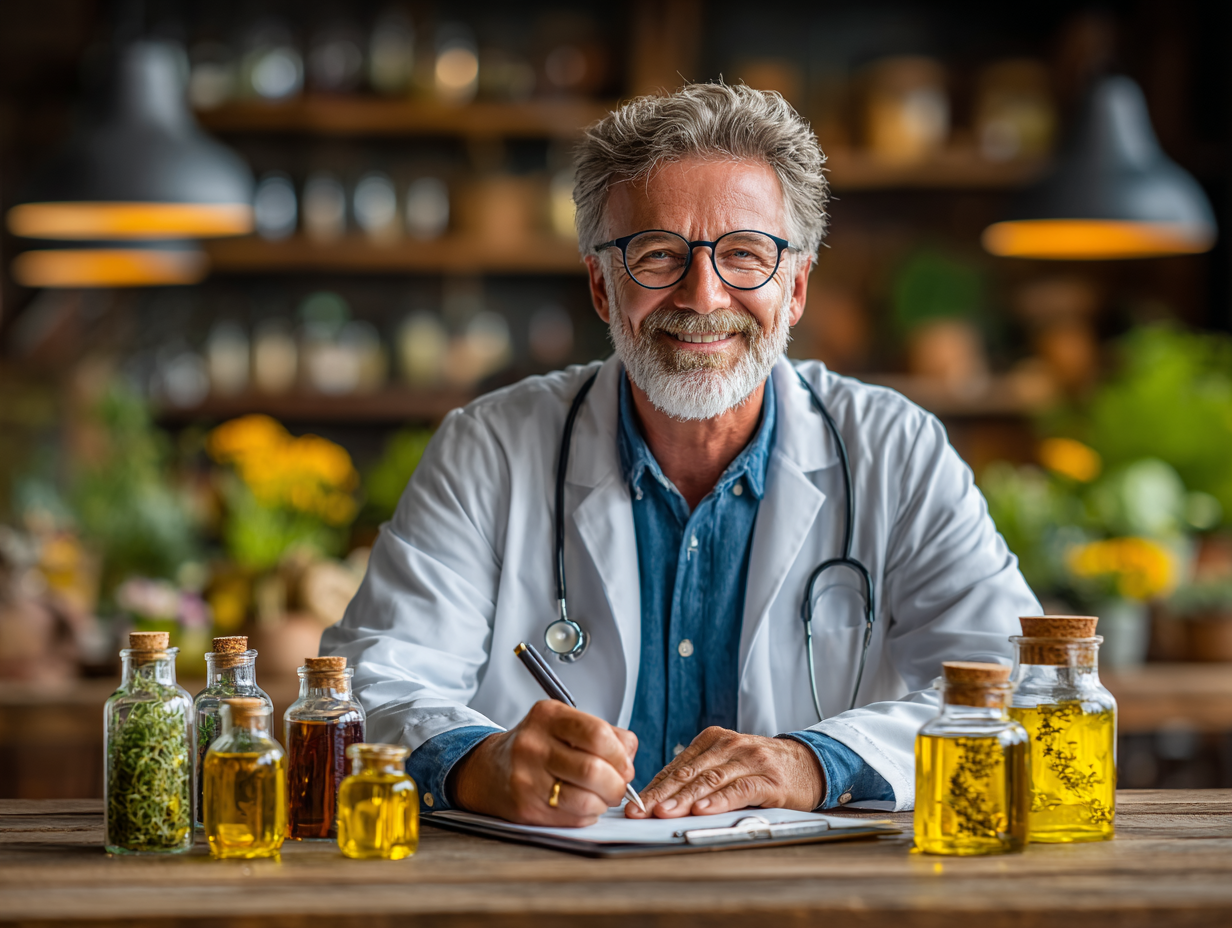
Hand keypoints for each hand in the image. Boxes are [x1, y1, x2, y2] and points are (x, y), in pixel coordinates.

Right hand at [449, 700, 637, 825]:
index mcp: (548, 716)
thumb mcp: (564, 724)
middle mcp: (533, 745)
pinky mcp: (525, 808)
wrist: (490, 770)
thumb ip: (604, 734)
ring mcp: (526, 778)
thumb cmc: (537, 747)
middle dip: (617, 784)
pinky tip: (581, 804)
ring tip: (600, 796)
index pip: (598, 735)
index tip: (624, 764)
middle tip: (617, 785)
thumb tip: (628, 760)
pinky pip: (573, 817)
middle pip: (594, 770)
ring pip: (586, 800)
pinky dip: (587, 814)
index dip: (620, 755)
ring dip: (603, 802)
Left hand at [625, 727, 823, 818]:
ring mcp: (750, 760)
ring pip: (711, 780)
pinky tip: (704, 809)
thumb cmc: (762, 768)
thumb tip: (661, 799)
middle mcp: (730, 745)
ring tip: (665, 812)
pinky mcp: (770, 780)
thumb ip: (700, 775)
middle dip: (661, 793)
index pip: (677, 765)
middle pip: (689, 772)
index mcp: (714, 739)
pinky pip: (741, 789)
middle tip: (641, 810)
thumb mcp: (728, 764)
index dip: (654, 785)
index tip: (634, 804)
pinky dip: (721, 800)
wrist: (810, 764)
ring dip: (685, 798)